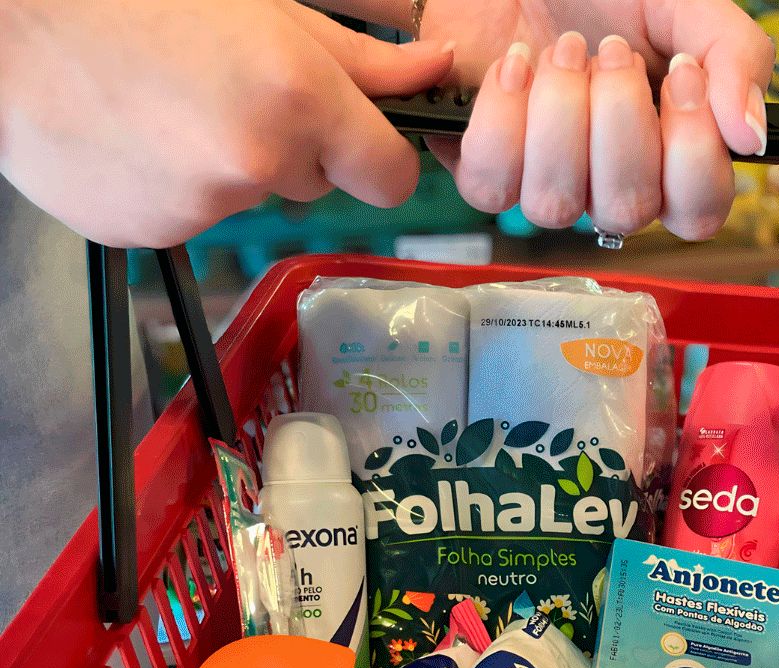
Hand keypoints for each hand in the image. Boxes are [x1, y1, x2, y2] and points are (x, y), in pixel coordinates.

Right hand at [0, 0, 453, 246]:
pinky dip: (178, 189)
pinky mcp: (155, 233)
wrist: (4, 25)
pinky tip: (140, 138)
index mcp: (296, 97)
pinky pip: (196, 219)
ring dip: (230, 164)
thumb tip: (434, 73)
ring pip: (253, 197)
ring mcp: (203, 205)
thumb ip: (360, 55)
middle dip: (292, 147)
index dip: (377, 157)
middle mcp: (257, 161)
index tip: (359, 142)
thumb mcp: (261, 0)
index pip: (390, 175)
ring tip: (169, 105)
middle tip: (226, 88)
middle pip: (318, 183)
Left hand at [419, 0, 773, 239]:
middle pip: (626, 211)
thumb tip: (751, 136)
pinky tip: (516, 67)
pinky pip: (492, 185)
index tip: (682, 73)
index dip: (693, 155)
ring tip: (563, 51)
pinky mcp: (488, 173)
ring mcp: (547, 187)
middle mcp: (610, 189)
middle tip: (609, 49)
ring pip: (554, 205)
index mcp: (668, 162)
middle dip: (619, 118)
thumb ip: (735, 57)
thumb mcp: (685, 6)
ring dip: (560, 115)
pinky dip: (504, 118)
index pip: (699, 214)